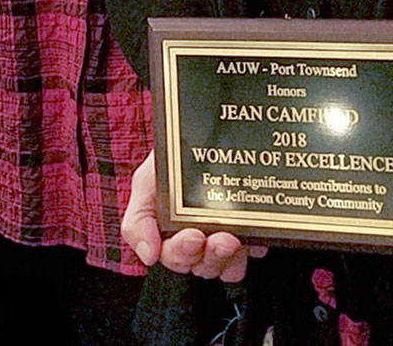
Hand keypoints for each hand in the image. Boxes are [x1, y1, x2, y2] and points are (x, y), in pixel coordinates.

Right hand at [121, 151, 266, 281]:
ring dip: (231, 256)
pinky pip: (254, 248)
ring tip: (236, 237)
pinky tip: (253, 232)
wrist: (205, 126)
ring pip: (227, 265)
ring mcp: (226, 234)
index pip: (175, 257)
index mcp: (171, 234)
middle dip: (211, 256)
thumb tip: (148, 255)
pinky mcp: (251, 228)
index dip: (182, 253)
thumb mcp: (146, 182)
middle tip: (222, 239)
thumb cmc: (173, 155)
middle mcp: (199, 238)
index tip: (192, 236)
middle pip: (203, 265)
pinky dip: (254, 244)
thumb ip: (137, 220)